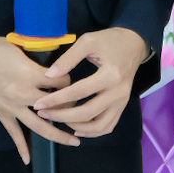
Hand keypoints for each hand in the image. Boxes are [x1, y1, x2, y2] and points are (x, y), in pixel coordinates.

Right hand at [0, 34, 79, 163]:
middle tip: (81, 112)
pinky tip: (28, 160)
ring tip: (74, 141)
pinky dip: (21, 147)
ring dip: (58, 135)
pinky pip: (13, 134)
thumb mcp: (19, 48)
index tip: (72, 82)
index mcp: (31, 74)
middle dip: (71, 109)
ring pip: (40, 126)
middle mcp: (25, 94)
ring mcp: (12, 106)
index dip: (70, 82)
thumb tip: (50, 64)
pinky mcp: (1, 113)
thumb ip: (35, 60)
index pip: (62, 83)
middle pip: (56, 106)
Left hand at [34, 27, 149, 138]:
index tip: (39, 103)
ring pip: (99, 126)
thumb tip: (49, 76)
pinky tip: (77, 128)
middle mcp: (118, 92)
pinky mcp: (122, 106)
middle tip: (44, 114)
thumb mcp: (88, 41)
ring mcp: (122, 102)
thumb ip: (68, 58)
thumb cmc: (110, 40)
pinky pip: (108, 126)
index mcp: (110, 74)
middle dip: (62, 116)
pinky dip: (92, 132)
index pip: (78, 92)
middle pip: (87, 113)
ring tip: (60, 120)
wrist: (134, 43)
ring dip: (77, 127)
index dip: (57, 99)